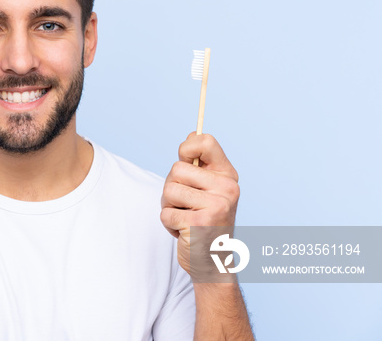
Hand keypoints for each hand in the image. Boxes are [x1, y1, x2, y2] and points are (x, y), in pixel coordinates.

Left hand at [160, 132, 240, 274]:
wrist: (213, 262)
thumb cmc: (205, 221)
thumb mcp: (208, 189)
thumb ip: (199, 165)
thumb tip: (192, 133)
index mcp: (228, 176)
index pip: (205, 142)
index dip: (187, 147)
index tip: (184, 158)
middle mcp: (227, 188)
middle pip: (177, 168)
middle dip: (172, 187)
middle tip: (186, 205)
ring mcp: (216, 206)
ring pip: (168, 190)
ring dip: (168, 206)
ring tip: (185, 218)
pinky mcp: (200, 224)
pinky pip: (166, 213)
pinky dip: (168, 224)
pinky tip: (185, 232)